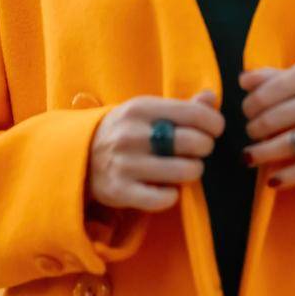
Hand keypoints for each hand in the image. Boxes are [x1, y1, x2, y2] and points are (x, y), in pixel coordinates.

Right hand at [86, 89, 224, 211]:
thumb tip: (211, 97)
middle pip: (192, 142)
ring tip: (188, 168)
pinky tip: (169, 189)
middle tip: (200, 150)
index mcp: (140, 108)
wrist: (80, 155)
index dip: (213, 123)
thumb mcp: (146, 111)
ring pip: (183, 171)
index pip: (193, 114)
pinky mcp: (119, 191)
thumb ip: (181, 106)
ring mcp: (124, 164)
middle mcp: (131, 134)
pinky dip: (172, 195)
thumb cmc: (124, 131)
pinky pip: (163, 198)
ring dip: (193, 171)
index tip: (215, 129)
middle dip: (205, 147)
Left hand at [239, 58, 294, 190]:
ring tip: (249, 156)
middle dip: (254, 129)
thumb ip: (271, 76)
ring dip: (262, 153)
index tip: (248, 111)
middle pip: (274, 119)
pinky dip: (289, 176)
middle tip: (251, 132)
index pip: (267, 92)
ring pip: (289, 144)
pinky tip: (271, 181)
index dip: (250, 105)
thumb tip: (242, 81)